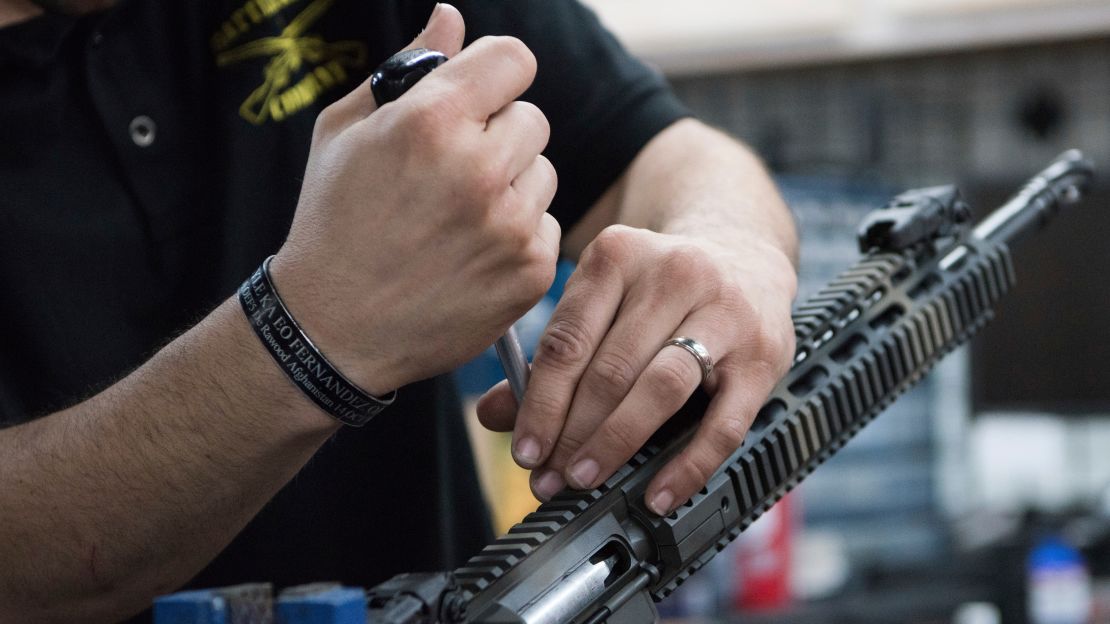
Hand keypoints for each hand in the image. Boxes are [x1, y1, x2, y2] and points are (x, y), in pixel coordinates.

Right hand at [271, 5, 559, 394]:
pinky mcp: (528, 271)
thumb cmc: (331, 221)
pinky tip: (471, 254)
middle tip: (453, 170)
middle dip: (498, 135)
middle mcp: (478, 169)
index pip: (514, 59)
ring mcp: (509, 225)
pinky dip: (516, 235)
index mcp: (431, 121)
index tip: (480, 96)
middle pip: (532, 118)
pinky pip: (546, 225)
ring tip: (457, 217)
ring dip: (511, 186)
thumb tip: (451, 16)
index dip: (495, 74)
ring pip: (543, 173)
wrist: (331, 328)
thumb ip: (406, 67)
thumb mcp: (345, 132)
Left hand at [477, 225, 795, 515]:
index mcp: (620, 255)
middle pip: (610, 369)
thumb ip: (553, 358)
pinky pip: (722, 424)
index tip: (526, 450)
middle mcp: (674, 274)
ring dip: (616, 443)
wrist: (747, 260)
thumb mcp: (604, 304)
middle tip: (550, 476)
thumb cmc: (660, 293)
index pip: (568, 340)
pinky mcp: (763, 355)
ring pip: (660, 388)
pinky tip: (657, 493)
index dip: (540, 403)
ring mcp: (724, 313)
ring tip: (586, 478)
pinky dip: (686, 466)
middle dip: (572, 433)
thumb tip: (493, 414)